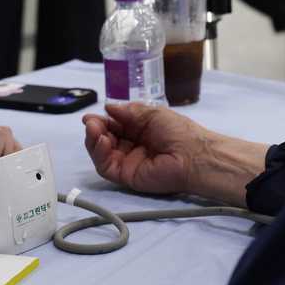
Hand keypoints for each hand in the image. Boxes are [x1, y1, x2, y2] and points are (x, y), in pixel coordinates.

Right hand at [82, 103, 209, 195]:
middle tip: (91, 122)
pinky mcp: (126, 177)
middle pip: (104, 140)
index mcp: (139, 131)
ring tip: (94, 130)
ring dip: (94, 141)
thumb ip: (128, 112)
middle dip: (95, 130)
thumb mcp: (152, 114)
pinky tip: (102, 142)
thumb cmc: (178, 131)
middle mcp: (131, 147)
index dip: (102, 121)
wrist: (193, 155)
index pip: (114, 126)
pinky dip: (99, 154)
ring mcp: (128, 163)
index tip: (91, 116)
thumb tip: (107, 107)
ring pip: (101, 154)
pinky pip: (106, 167)